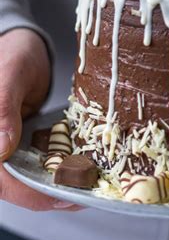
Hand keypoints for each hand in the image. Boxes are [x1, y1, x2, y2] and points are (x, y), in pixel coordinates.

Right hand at [0, 28, 76, 209]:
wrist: (22, 46)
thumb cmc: (12, 55)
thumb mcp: (10, 74)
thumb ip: (3, 106)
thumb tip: (2, 148)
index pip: (1, 180)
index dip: (29, 192)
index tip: (62, 193)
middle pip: (15, 186)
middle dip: (49, 193)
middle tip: (86, 193)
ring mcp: (5, 150)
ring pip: (27, 179)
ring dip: (56, 185)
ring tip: (89, 185)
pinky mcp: (21, 146)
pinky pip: (38, 164)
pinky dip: (58, 168)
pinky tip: (82, 168)